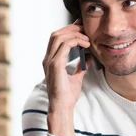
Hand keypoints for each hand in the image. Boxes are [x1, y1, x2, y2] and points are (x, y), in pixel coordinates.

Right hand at [43, 21, 91, 135]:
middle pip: (56, 34)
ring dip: (74, 33)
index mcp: (51, 60)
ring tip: (87, 38)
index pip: (56, 38)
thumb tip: (88, 56)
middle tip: (85, 28)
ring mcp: (50, 61)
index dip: (69, 30)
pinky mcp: (55, 64)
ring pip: (59, 36)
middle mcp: (48, 59)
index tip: (82, 28)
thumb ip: (81, 66)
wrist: (62, 107)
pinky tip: (85, 44)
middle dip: (71, 28)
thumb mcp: (77, 77)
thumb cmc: (67, 95)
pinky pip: (64, 45)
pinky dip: (76, 41)